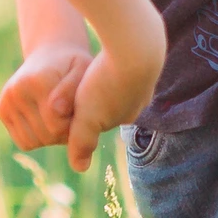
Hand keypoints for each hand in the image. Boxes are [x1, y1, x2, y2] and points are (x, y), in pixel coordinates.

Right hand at [0, 41, 92, 151]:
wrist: (49, 53)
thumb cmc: (73, 65)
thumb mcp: (83, 70)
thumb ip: (72, 90)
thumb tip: (57, 110)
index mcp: (38, 81)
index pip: (56, 125)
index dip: (73, 127)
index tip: (81, 115)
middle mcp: (16, 91)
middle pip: (44, 136)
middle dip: (63, 134)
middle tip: (73, 119)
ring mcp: (6, 101)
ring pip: (31, 142)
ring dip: (50, 138)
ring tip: (61, 121)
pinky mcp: (1, 110)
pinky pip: (22, 141)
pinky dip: (37, 138)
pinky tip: (47, 122)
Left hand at [64, 35, 161, 159]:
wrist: (135, 48)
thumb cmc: (107, 85)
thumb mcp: (88, 118)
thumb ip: (82, 142)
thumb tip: (79, 168)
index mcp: (128, 116)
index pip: (101, 119)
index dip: (84, 112)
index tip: (72, 101)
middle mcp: (140, 99)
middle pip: (111, 100)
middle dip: (96, 95)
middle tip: (80, 84)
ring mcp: (145, 78)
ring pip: (118, 80)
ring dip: (105, 77)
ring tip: (92, 69)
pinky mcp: (145, 57)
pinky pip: (125, 62)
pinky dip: (114, 61)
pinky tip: (107, 53)